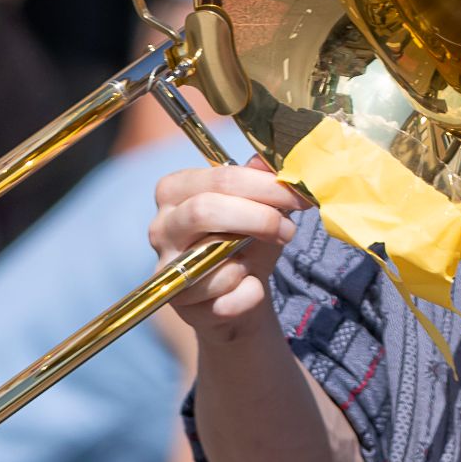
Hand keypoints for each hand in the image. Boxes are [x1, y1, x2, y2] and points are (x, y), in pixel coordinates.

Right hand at [150, 161, 299, 337]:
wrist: (237, 295)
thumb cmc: (245, 242)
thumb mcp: (256, 207)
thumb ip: (261, 181)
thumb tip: (272, 158)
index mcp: (174, 190)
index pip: (220, 179)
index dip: (264, 186)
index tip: (299, 195)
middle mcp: (161, 226)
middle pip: (205, 210)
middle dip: (257, 218)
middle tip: (289, 229)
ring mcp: (165, 266)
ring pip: (210, 259)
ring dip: (249, 261)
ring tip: (258, 259)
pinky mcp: (180, 303)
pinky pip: (224, 299)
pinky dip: (250, 294)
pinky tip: (250, 287)